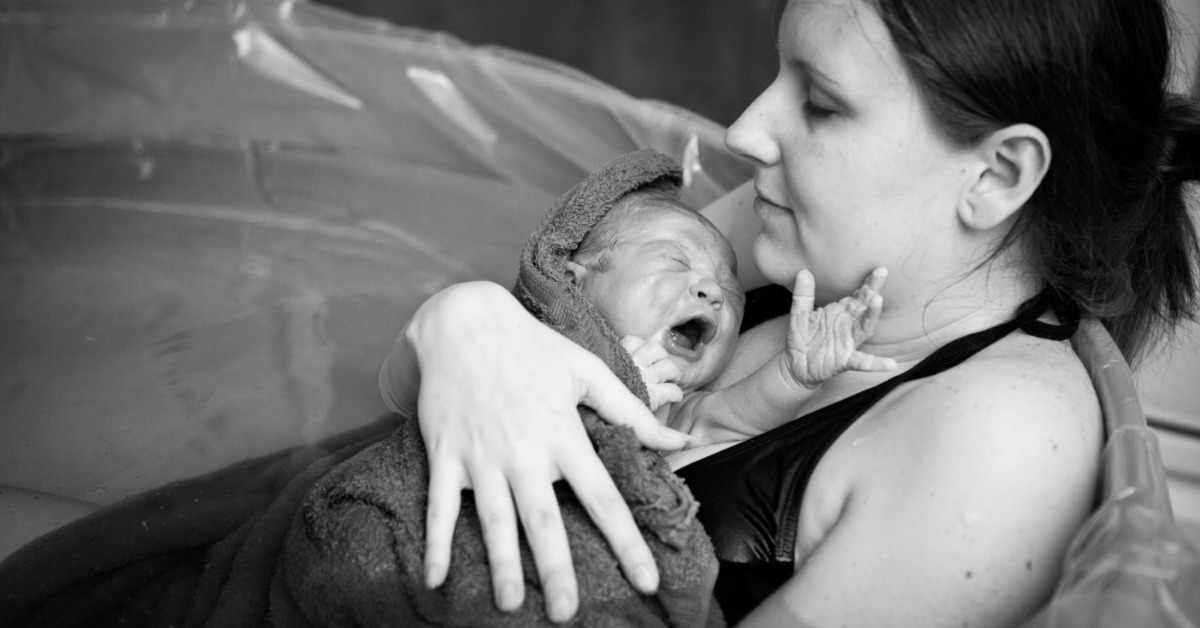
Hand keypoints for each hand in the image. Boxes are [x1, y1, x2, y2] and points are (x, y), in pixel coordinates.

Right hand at [406, 282, 690, 621]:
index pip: (602, 497)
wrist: (463, 321)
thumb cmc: (532, 348)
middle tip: (569, 615)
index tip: (646, 580)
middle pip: (543, 519)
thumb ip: (633, 411)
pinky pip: (439, 505)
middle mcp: (523, 451)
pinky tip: (436, 579)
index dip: (627, 541)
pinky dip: (436, 542)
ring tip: (511, 605)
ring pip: (492, 519)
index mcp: (563, 433)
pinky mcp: (445, 454)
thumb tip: (681, 439)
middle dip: (557, 570)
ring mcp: (481, 455)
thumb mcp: (588, 371)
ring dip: (501, 564)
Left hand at [785, 268, 896, 386]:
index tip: (876, 268)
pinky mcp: (844, 361)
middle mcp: (848, 326)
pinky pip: (862, 362)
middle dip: (872, 290)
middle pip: (864, 306)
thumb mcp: (800, 314)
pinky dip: (876, 363)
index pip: (857, 295)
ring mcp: (848, 344)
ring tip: (878, 300)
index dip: (866, 283)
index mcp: (841, 313)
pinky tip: (890, 364)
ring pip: (865, 328)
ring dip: (872, 315)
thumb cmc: (802, 339)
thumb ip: (803, 295)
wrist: (794, 366)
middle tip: (881, 272)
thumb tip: (803, 271)